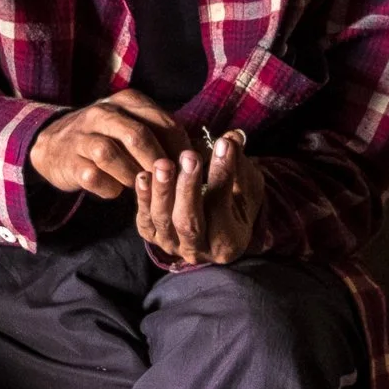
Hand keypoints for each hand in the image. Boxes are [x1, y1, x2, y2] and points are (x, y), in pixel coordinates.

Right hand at [27, 88, 188, 197]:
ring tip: (140, 186)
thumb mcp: (132, 124)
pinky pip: (92, 176)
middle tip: (171, 183)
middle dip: (158, 163)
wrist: (54, 145)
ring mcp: (82, 137)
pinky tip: (115, 191)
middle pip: (137, 135)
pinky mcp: (69, 161)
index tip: (192, 169)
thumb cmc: (106, 137)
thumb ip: (162, 133)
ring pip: (110, 154)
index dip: (181, 148)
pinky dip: (108, 187)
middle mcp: (102, 113)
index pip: (163, 122)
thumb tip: (200, 156)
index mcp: (126, 102)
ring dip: (131, 175)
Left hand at [134, 129, 263, 264]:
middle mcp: (198, 251)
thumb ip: (238, 165)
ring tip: (163, 163)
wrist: (215, 221)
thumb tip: (232, 138)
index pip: (221, 207)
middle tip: (189, 157)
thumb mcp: (245, 185)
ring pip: (163, 220)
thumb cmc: (235, 200)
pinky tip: (143, 175)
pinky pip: (144, 219)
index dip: (222, 174)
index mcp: (228, 243)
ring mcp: (171, 245)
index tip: (223, 145)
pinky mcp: (152, 236)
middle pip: (188, 222)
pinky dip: (143, 198)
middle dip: (188, 187)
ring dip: (162, 190)